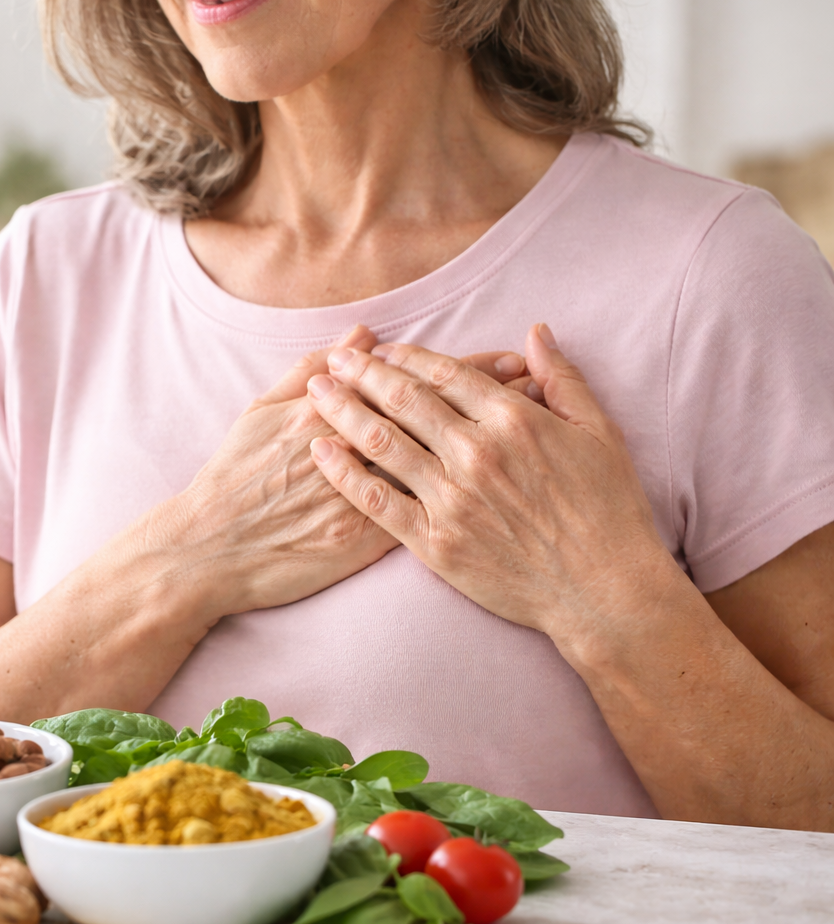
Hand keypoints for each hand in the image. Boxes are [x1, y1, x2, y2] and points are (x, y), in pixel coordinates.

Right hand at [156, 324, 539, 618]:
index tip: (512, 360)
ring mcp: (367, 498)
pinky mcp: (366, 543)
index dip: (471, 370)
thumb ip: (311, 370)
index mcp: (337, 411)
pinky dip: (470, 498)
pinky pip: (429, 515)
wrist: (210, 552)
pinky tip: (504, 492)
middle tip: (546, 391)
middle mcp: (359, 451)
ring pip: (444, 466)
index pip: (419, 381)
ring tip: (538, 434)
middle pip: (444, 419)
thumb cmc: (232, 479)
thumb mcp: (262, 412)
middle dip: (499, 403)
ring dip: (493, 449)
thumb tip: (360, 336)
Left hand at [305, 324, 678, 646]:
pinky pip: (376, 501)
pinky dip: (344, 473)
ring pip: (382, 443)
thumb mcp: (599, 433)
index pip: (445, 374)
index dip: (405, 357)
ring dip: (343, 411)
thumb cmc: (608, 511)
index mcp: (514, 420)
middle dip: (361, 374)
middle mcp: (476, 453)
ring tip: (314, 392)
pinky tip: (320, 452)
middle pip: (404, 401)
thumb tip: (536, 332)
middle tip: (332, 359)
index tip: (377, 349)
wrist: (603, 592)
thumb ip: (562, 379)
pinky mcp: (434, 542)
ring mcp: (452, 498)